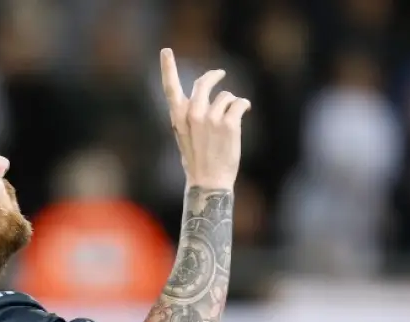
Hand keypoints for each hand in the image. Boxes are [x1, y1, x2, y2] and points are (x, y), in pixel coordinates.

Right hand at [160, 50, 250, 190]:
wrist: (208, 181)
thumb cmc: (197, 161)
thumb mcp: (185, 136)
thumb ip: (190, 115)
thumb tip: (204, 94)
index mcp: (178, 118)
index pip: (170, 88)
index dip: (167, 68)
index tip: (166, 52)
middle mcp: (193, 114)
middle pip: (204, 83)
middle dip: (214, 76)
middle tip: (220, 74)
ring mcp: (211, 118)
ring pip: (226, 96)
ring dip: (231, 103)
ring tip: (232, 116)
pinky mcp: (229, 123)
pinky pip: (239, 103)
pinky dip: (243, 105)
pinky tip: (244, 112)